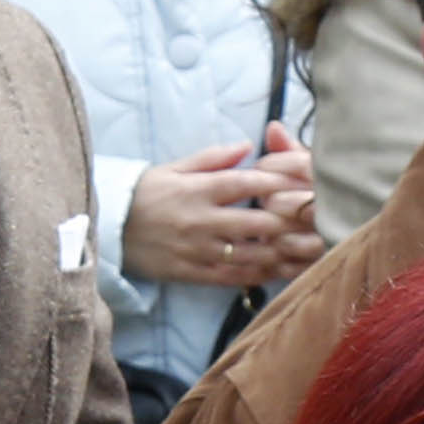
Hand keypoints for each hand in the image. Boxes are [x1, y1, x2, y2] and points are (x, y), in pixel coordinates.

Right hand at [118, 125, 315, 292]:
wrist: (111, 228)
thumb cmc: (147, 193)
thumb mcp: (175, 167)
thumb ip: (213, 157)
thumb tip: (247, 145)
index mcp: (197, 190)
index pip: (243, 184)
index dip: (275, 183)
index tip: (301, 182)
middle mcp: (200, 221)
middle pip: (254, 223)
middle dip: (286, 222)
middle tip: (312, 220)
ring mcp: (197, 250)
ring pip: (248, 255)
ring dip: (278, 253)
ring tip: (301, 248)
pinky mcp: (191, 273)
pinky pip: (230, 278)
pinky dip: (256, 275)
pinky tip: (275, 270)